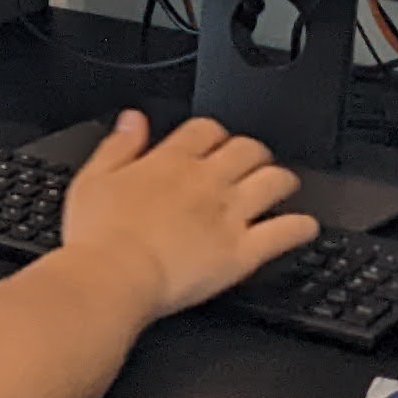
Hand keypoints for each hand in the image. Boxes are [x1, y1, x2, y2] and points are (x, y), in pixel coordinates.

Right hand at [58, 111, 316, 317]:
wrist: (113, 277)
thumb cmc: (97, 237)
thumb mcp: (92, 179)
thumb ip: (119, 146)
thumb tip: (134, 120)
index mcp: (170, 162)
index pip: (207, 129)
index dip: (214, 134)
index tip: (212, 144)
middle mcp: (207, 182)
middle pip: (248, 149)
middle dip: (254, 153)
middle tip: (251, 164)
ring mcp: (230, 215)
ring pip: (275, 181)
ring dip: (282, 181)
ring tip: (282, 187)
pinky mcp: (244, 252)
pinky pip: (286, 232)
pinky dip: (301, 227)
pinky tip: (304, 227)